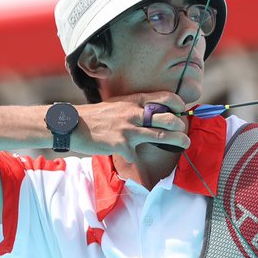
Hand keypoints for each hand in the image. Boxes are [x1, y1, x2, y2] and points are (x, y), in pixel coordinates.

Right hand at [74, 91, 190, 158]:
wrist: (72, 124)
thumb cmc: (97, 116)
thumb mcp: (118, 104)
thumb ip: (136, 107)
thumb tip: (155, 113)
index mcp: (134, 100)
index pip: (165, 97)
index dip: (179, 104)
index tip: (182, 112)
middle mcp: (134, 113)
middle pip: (168, 118)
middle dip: (181, 126)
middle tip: (184, 132)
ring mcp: (128, 129)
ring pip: (161, 136)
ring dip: (178, 141)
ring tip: (185, 144)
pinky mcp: (121, 145)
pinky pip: (137, 155)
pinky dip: (138, 159)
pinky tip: (136, 159)